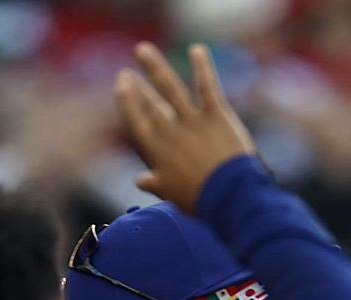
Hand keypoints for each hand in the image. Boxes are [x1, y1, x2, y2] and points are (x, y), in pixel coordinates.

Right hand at [114, 43, 259, 214]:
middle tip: (126, 72)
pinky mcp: (216, 114)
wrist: (230, 197)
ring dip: (154, 67)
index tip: (121, 86)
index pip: (137, 122)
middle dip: (137, 87)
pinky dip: (202, 67)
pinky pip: (207, 86)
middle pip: (149, 104)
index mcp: (157, 151)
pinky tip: (196, 49)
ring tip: (142, 50)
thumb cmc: (201, 200)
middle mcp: (170, 131)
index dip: (127, 102)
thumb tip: (140, 181)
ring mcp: (192, 120)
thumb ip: (155, 183)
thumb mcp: (172, 194)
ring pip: (170, 88)